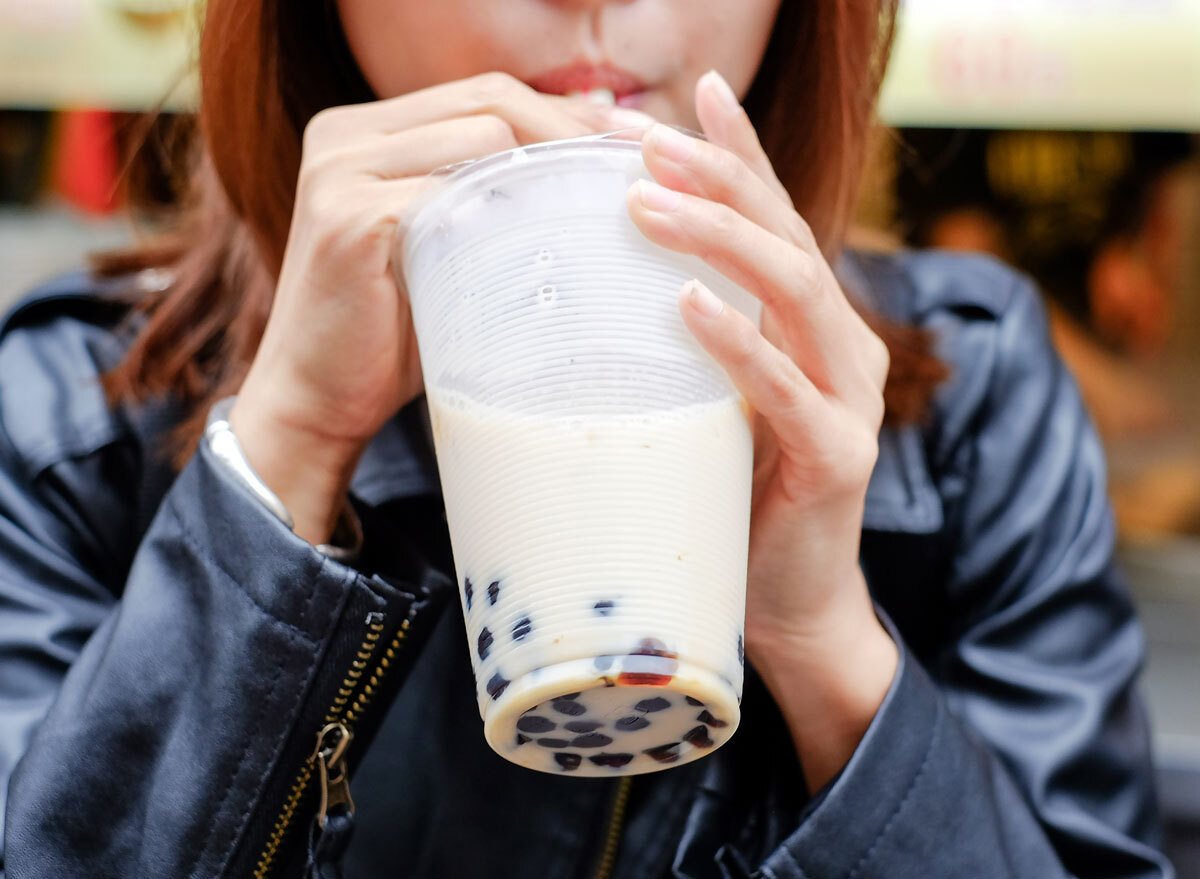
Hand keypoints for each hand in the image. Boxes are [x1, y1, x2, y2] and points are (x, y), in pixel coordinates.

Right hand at [232, 74, 643, 543]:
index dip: (563, 113)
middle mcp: (345, 134)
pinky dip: (507, 213)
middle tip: (635, 170)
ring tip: (602, 209)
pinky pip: (450, 193)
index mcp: (369, 131)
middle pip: (487, 98)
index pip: (485, 95)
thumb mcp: (445, 250)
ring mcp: (340, 170)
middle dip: (571, 130)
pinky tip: (551, 241)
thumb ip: (492, 205)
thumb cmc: (394, 334)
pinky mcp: (348, 217)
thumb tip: (591, 176)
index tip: (629, 146)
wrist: (315, 403)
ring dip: (550, 170)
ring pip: (479, 135)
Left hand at [626, 71, 897, 789]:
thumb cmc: (737, 500)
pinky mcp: (838, 457)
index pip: (775, 221)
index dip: (735, 155)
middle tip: (642, 137)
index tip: (681, 99)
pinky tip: (688, 303)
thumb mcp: (705, 406)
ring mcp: (849, 400)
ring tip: (647, 202)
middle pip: (787, 235)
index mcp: (811, 329)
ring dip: (720, 238)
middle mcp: (842, 348)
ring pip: (795, 291)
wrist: (788, 607)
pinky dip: (739, 341)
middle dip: (717, 176)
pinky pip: (786, 388)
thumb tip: (590, 295)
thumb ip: (679, 350)